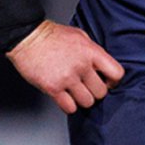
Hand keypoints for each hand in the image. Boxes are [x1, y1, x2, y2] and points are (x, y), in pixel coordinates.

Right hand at [6, 20, 124, 113]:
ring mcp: (67, 78)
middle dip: (95, 92)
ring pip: (87, 102)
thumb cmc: (52, 36)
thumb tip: (102, 67)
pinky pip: (70, 108)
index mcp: (91, 51)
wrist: (28, 37)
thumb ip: (93, 52)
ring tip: (75, 92)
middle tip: (87, 88)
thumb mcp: (80, 36)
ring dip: (82, 100)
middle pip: (101, 92)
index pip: (117, 73)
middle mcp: (82, 65)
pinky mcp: (53, 88)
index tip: (107, 82)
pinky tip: (65, 97)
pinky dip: (69, 106)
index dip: (113, 81)